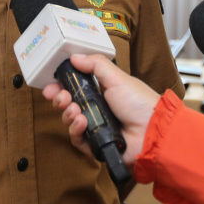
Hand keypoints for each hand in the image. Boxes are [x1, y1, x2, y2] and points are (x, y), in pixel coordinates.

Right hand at [42, 54, 158, 167]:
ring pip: (70, 123)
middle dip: (60, 100)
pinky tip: (81, 122)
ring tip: (75, 110)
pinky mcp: (96, 146)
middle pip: (68, 106)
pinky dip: (76, 130)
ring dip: (67, 114)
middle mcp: (97, 111)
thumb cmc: (139, 103)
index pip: (75, 89)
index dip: (61, 87)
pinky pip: (78, 140)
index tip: (51, 85)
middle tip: (61, 97)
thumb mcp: (117, 78)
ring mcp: (96, 129)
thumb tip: (74, 57)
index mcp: (102, 93)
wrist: (152, 131)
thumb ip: (96, 65)